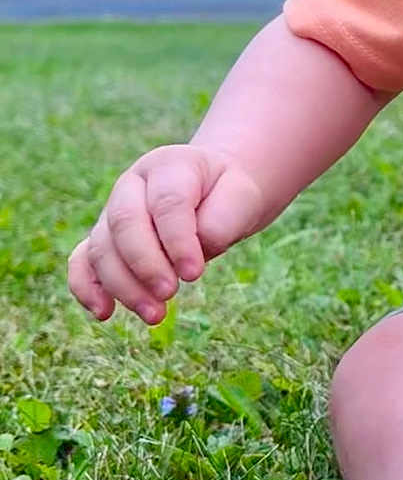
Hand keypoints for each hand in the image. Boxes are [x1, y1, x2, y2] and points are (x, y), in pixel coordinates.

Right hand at [68, 145, 264, 324]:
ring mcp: (112, 210)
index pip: (167, 202)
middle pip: (125, 222)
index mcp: (169, 165)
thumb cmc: (230, 195)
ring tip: (155, 315)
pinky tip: (104, 313)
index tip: (194, 274)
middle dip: (145, 264)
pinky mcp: (104, 238)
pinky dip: (87, 287)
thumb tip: (191, 258)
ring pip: (102, 247)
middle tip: (170, 293)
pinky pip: (83, 261)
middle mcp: (132, 184)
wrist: (217, 192)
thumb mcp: (242, 198)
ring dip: (123, 285)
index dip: (177, 240)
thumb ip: (221, 221)